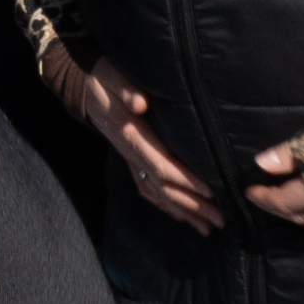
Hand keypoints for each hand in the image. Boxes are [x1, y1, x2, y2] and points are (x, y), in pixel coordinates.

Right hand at [38, 22, 222, 232]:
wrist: (82, 87)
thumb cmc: (104, 79)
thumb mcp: (112, 76)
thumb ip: (126, 88)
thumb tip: (141, 102)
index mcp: (131, 135)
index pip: (161, 165)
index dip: (185, 180)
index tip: (210, 192)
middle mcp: (131, 154)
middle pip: (163, 188)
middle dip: (192, 205)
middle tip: (220, 219)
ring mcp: (131, 161)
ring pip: (157, 194)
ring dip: (182, 212)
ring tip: (208, 228)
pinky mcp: (132, 161)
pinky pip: (148, 191)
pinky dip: (166, 206)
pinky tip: (181, 217)